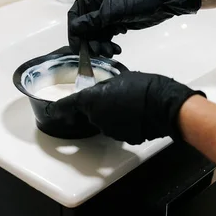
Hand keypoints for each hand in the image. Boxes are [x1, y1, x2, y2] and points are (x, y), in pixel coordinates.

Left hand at [47, 72, 205, 144]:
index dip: (58, 107)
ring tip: (128, 104)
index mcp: (92, 99)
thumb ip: (106, 85)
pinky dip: (123, 123)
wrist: (163, 104)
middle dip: (97, 106)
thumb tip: (105, 86)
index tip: (51, 109)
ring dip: (111, 114)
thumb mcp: (121, 77)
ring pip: (104, 121)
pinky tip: (135, 115)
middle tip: (113, 96)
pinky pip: (118, 129)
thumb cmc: (143, 87)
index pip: (68, 104)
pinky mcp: (123, 138)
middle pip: (89, 112)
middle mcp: (97, 116)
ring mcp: (109, 129)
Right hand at [68, 0, 201, 56]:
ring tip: (111, 52)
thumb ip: (92, 21)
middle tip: (98, 52)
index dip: (74, 30)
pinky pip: (107, 36)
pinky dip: (110, 44)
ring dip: (101, 45)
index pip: (76, 13)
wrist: (162, 1)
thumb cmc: (137, 0)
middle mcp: (98, 3)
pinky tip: (117, 49)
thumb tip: (74, 28)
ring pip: (96, 34)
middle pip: (85, 26)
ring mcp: (108, 14)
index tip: (77, 46)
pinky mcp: (117, 22)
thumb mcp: (112, 11)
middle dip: (91, 41)